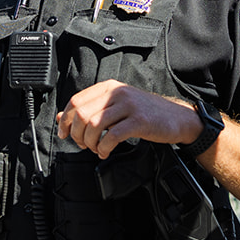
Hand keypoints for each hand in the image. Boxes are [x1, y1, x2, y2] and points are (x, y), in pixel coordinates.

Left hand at [57, 79, 203, 159]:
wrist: (176, 117)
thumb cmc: (145, 113)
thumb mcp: (116, 107)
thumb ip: (90, 110)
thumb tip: (62, 118)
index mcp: (109, 87)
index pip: (76, 101)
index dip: (66, 120)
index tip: (64, 134)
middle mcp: (117, 93)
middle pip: (83, 114)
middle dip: (77, 134)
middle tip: (83, 145)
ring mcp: (129, 106)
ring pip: (95, 125)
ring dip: (90, 143)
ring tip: (95, 149)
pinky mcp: (139, 121)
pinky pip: (112, 136)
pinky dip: (104, 148)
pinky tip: (105, 152)